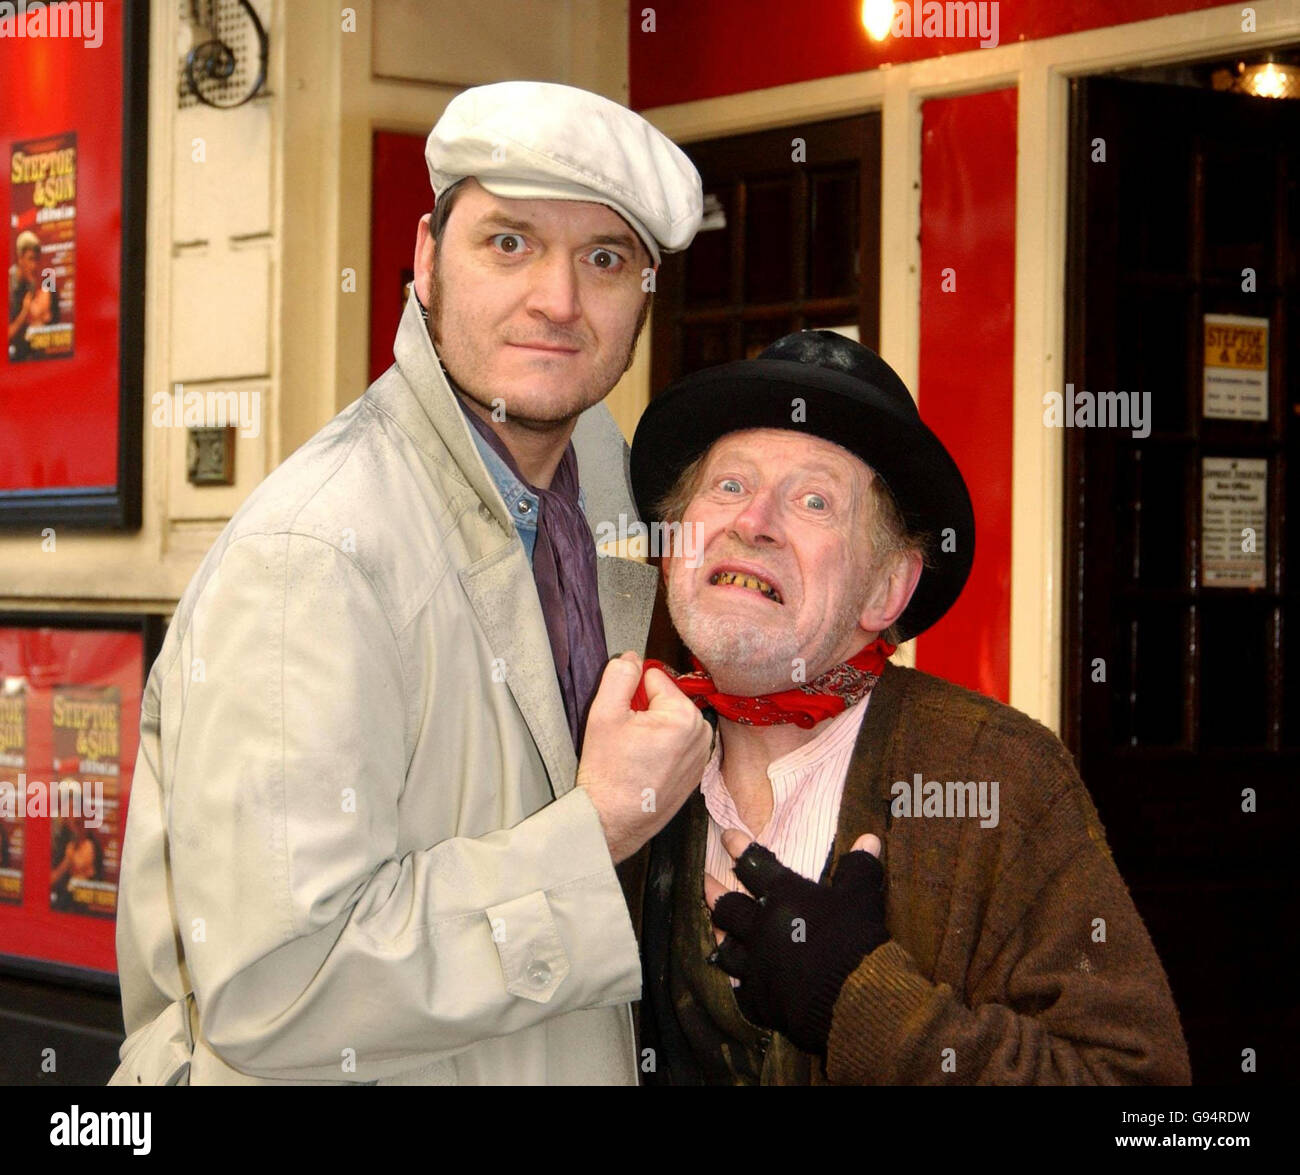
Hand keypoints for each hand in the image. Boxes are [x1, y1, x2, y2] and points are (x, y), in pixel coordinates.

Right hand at [578, 651, 712, 863]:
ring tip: (634, 754)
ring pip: (671, 722)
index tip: (622, 719)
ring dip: (653, 731)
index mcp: (684, 715)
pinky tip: (644, 767)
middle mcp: (701, 733)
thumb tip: (632, 657)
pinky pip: (677, 744)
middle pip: (665, 700)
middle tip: (625, 739)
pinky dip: (662, 749)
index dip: (632, 695)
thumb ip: (620, 674)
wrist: (613, 821)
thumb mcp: (603, 713)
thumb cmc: (608, 772)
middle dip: (644, 712)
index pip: (654, 678)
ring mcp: (701, 755)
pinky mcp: (696, 772)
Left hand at [705, 830, 888, 1055]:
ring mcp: (756, 964)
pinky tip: (732, 983)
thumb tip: (868, 839)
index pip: (755, 864)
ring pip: (726, 947)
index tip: (726, 836)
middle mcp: (761, 927)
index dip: (740, 848)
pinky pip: (739, 991)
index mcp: (783, 896)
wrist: (851, 997)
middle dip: (715, 891)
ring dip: (718, 935)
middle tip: (704, 880)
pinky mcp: (759, 998)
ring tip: (711, 928)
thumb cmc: (854, 937)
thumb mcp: (861, 896)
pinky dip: (736, 985)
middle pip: (729, 906)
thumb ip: (858, 867)